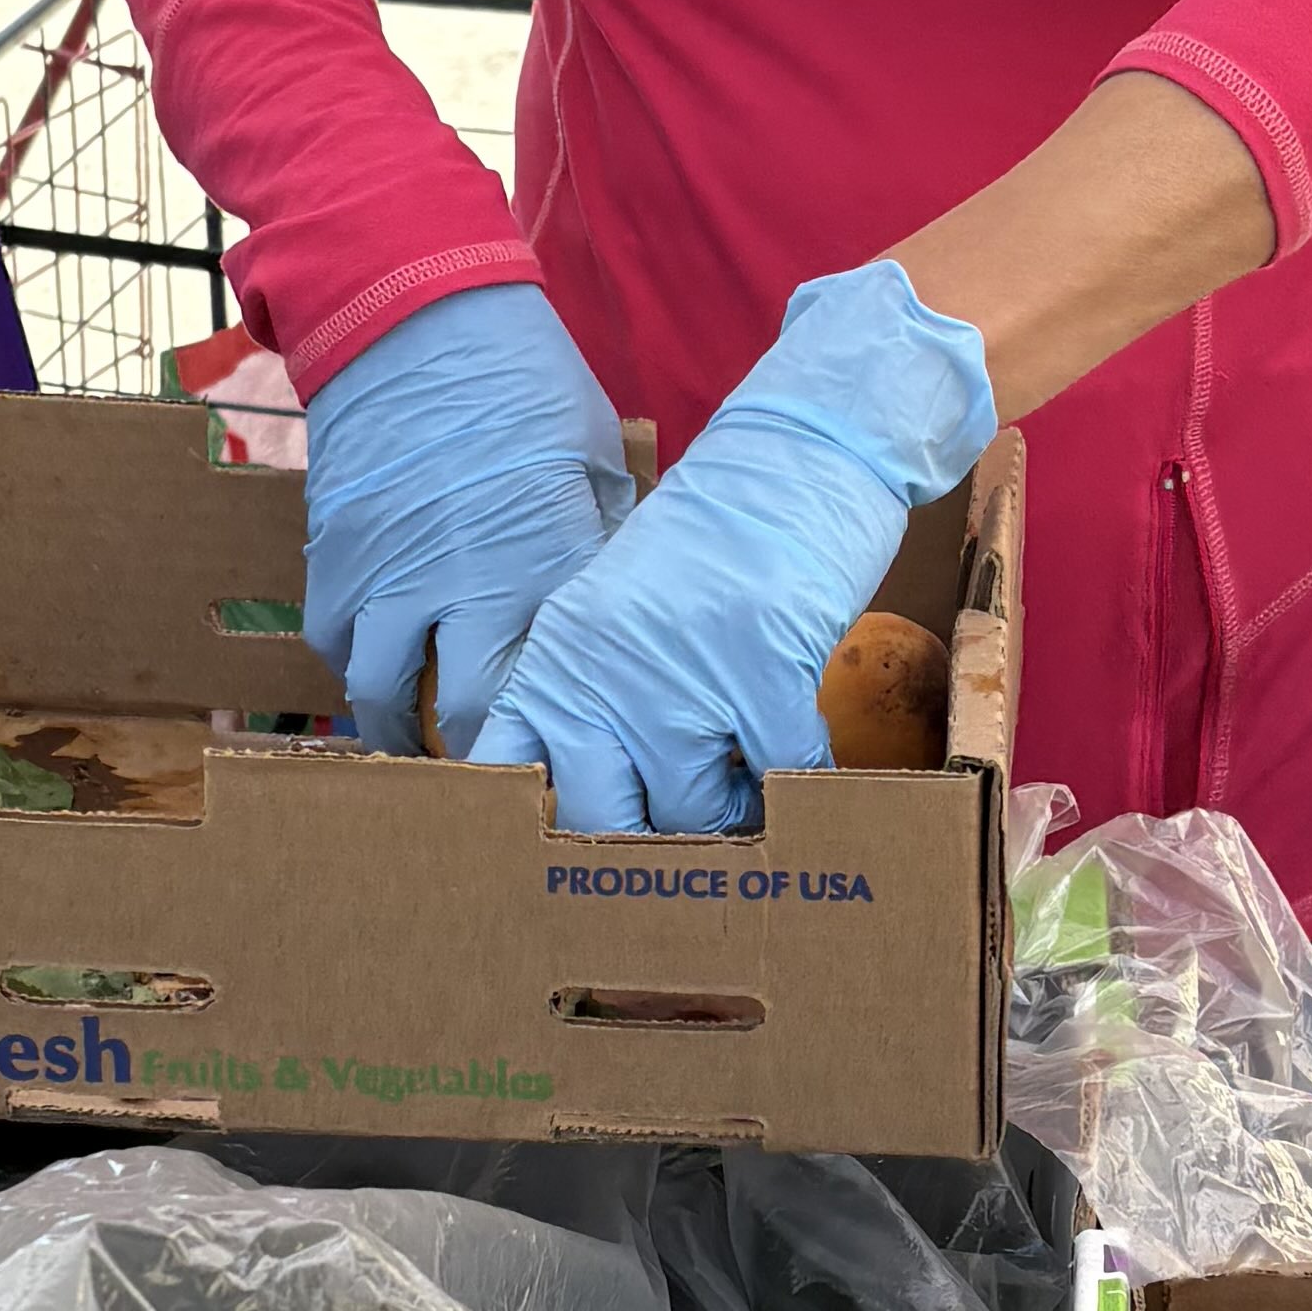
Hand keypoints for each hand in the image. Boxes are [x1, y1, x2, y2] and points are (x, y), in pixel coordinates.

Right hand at [303, 281, 634, 755]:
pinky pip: (332, 638)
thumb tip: (622, 598)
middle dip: (476, 756)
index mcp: (538, 568)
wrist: (417, 319)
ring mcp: (385, 576)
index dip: (550, 741)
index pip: (542, 694)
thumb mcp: (596, 459)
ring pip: (375, 693)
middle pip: (458, 717)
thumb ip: (604, 540)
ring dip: (399, 726)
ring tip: (424, 742)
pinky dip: (354, 661)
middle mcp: (457, 588)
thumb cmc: (524, 381)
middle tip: (493, 773)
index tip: (566, 763)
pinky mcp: (334, 553)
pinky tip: (380, 663)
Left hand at [471, 260, 993, 831]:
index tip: (562, 854)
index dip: (529, 830)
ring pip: (692, 810)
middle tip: (678, 838)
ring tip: (745, 797)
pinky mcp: (764, 669)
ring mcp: (681, 672)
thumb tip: (593, 806)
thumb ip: (590, 693)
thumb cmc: (712, 543)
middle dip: (643, 844)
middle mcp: (605, 669)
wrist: (793, 456)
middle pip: (601, 818)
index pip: (508, 769)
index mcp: (560, 654)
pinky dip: (798, 786)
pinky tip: (803, 777)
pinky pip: (779, 774)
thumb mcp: (617, 612)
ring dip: (727, 816)